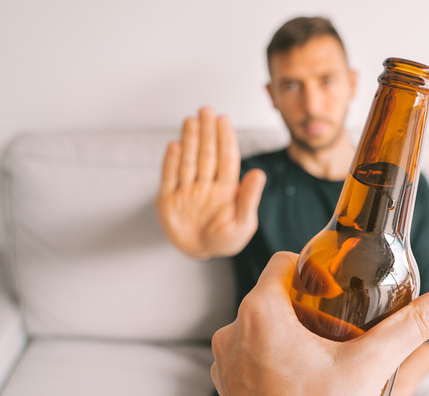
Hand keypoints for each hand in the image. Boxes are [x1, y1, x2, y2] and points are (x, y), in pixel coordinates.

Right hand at [156, 106, 266, 258]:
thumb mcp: (243, 223)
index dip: (225, 138)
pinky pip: (170, 177)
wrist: (200, 252)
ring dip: (190, 140)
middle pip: (206, 154)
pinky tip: (175, 145)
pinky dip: (171, 162)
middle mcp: (206, 184)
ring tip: (191, 120)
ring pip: (188, 161)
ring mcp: (187, 190)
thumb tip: (259, 173)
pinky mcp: (168, 199)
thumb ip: (248, 198)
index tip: (223, 119)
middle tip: (206, 110)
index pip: (226, 158)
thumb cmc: (226, 239)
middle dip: (207, 132)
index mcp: (226, 188)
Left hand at [210, 252, 428, 395]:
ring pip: (261, 326)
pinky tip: (301, 380)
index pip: (284, 262)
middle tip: (338, 326)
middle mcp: (233, 330)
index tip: (337, 291)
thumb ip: (411, 326)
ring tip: (322, 355)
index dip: (313, 271)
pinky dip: (272, 359)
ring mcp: (225, 359)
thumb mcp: (370, 368)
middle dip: (306, 305)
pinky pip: (250, 355)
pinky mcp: (226, 385)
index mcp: (261, 312)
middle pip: (274, 295)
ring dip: (288, 332)